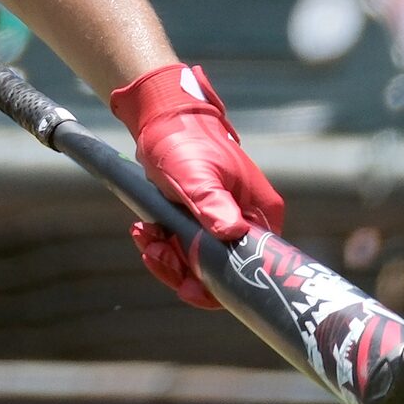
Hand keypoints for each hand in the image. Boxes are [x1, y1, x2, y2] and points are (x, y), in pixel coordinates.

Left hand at [109, 63, 285, 309]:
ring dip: (166, 255)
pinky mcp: (202, 221)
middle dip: (183, 268)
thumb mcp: (197, 174)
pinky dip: (162, 243)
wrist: (163, 118)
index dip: (219, 285)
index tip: (187, 283)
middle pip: (222, 271)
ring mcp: (224, 223)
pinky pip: (184, 246)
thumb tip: (232, 232)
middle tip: (153, 251)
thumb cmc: (185, 141)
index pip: (253, 270)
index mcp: (261, 215)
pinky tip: (142, 230)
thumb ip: (213, 203)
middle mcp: (248, 223)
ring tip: (143, 233)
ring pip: (198, 262)